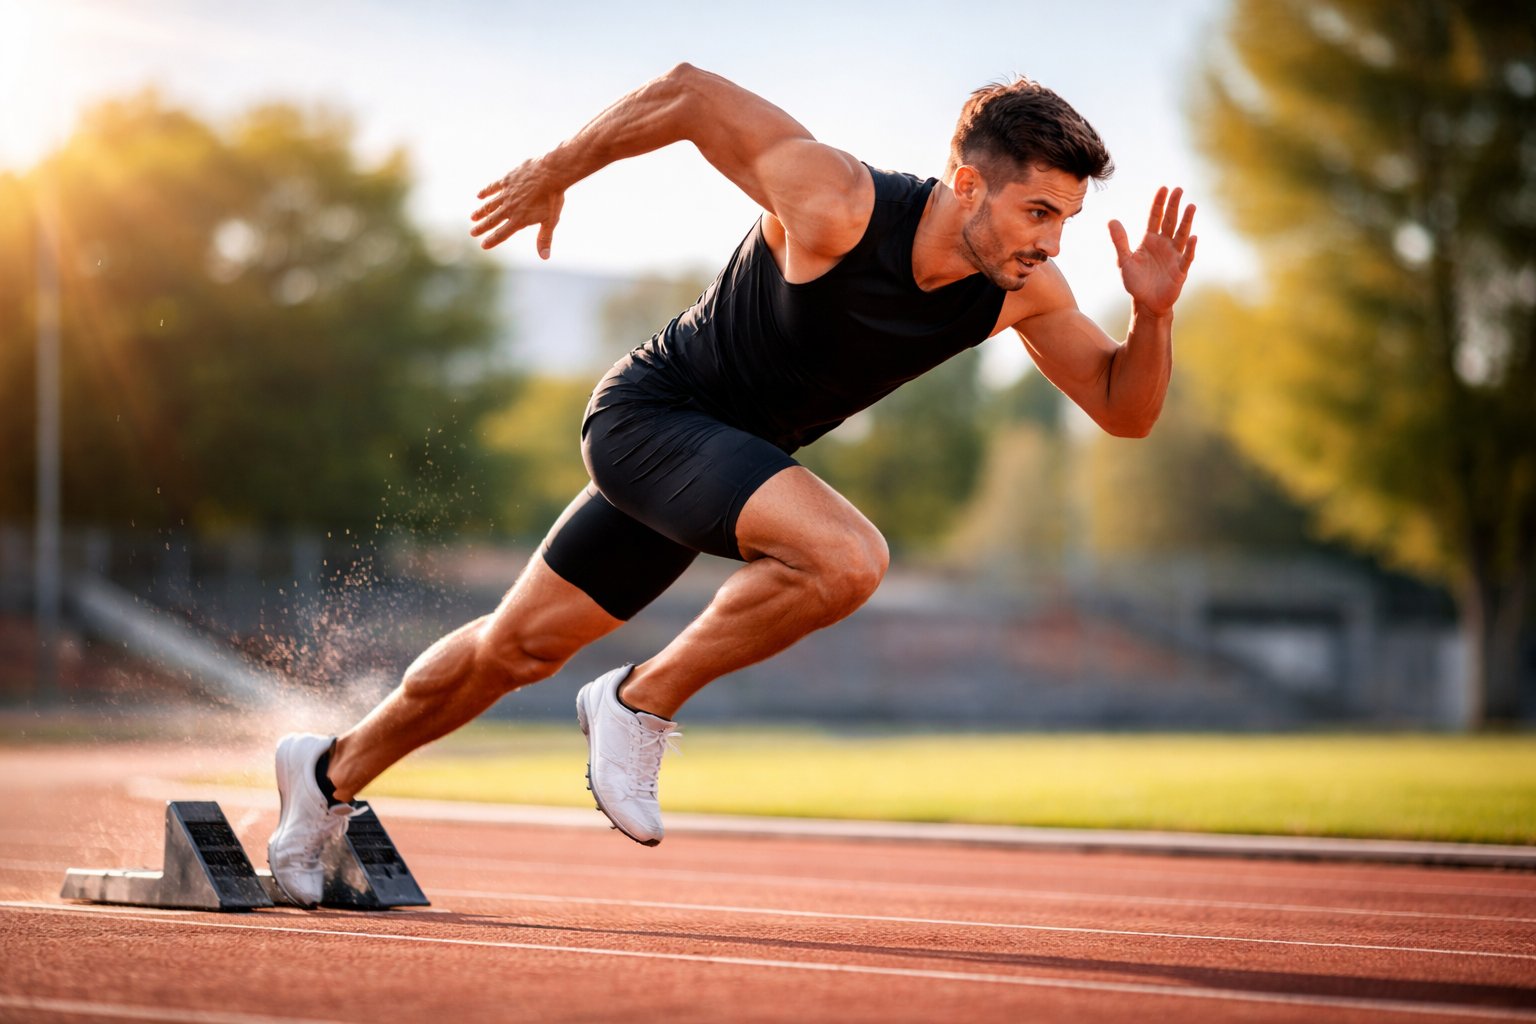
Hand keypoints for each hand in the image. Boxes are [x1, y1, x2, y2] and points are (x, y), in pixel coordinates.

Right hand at [471, 158, 565, 255]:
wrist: (551, 173)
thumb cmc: (553, 198)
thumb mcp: (550, 220)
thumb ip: (544, 239)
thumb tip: (544, 257)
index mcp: (519, 219)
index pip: (502, 234)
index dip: (492, 240)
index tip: (483, 245)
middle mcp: (509, 208)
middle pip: (492, 220)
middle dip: (482, 227)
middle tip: (472, 233)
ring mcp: (506, 193)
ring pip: (489, 205)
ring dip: (481, 211)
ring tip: (473, 217)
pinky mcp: (507, 180)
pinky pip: (493, 187)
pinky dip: (485, 191)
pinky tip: (479, 195)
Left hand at [1108, 187, 1196, 317]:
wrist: (1146, 303)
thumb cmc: (1135, 281)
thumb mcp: (1123, 260)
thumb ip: (1119, 241)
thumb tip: (1112, 220)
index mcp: (1150, 240)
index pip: (1155, 217)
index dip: (1159, 203)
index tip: (1163, 188)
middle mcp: (1164, 244)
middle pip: (1170, 221)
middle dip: (1174, 206)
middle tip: (1179, 190)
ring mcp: (1174, 256)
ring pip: (1181, 235)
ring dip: (1186, 221)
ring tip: (1191, 206)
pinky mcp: (1180, 270)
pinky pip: (1186, 257)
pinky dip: (1189, 248)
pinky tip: (1192, 238)